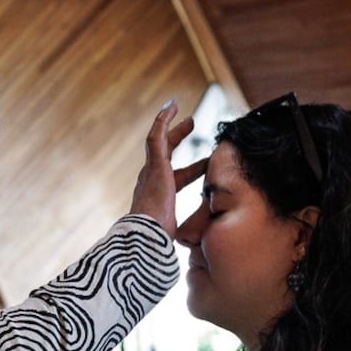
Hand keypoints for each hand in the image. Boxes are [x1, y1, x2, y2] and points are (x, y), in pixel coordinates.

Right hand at [130, 100, 209, 237]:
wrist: (145, 236)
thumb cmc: (160, 239)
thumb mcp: (182, 232)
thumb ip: (192, 232)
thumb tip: (204, 243)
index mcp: (159, 196)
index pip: (178, 177)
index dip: (193, 170)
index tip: (205, 164)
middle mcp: (151, 180)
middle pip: (165, 153)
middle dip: (177, 138)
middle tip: (190, 124)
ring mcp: (151, 171)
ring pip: (159, 141)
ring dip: (171, 125)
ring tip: (180, 109)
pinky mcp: (154, 164)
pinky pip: (156, 136)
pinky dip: (163, 120)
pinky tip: (171, 107)